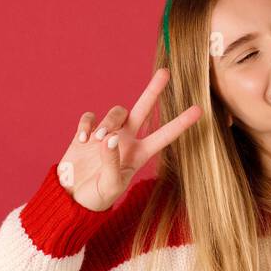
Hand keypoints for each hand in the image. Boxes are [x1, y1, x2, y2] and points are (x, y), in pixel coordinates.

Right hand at [56, 68, 201, 211]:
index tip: (199, 110)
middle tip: (165, 72)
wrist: (71, 198)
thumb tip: (109, 138)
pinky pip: (90, 117)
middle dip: (154, 90)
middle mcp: (126, 140)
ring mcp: (106, 134)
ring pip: (116, 112)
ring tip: (97, 139)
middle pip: (143, 109)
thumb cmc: (97, 197)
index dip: (181, 123)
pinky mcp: (87, 133)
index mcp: (140, 153)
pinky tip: (82, 141)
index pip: (164, 135)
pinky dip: (86, 125)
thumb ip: (112, 162)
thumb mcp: (110, 186)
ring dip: (108, 121)